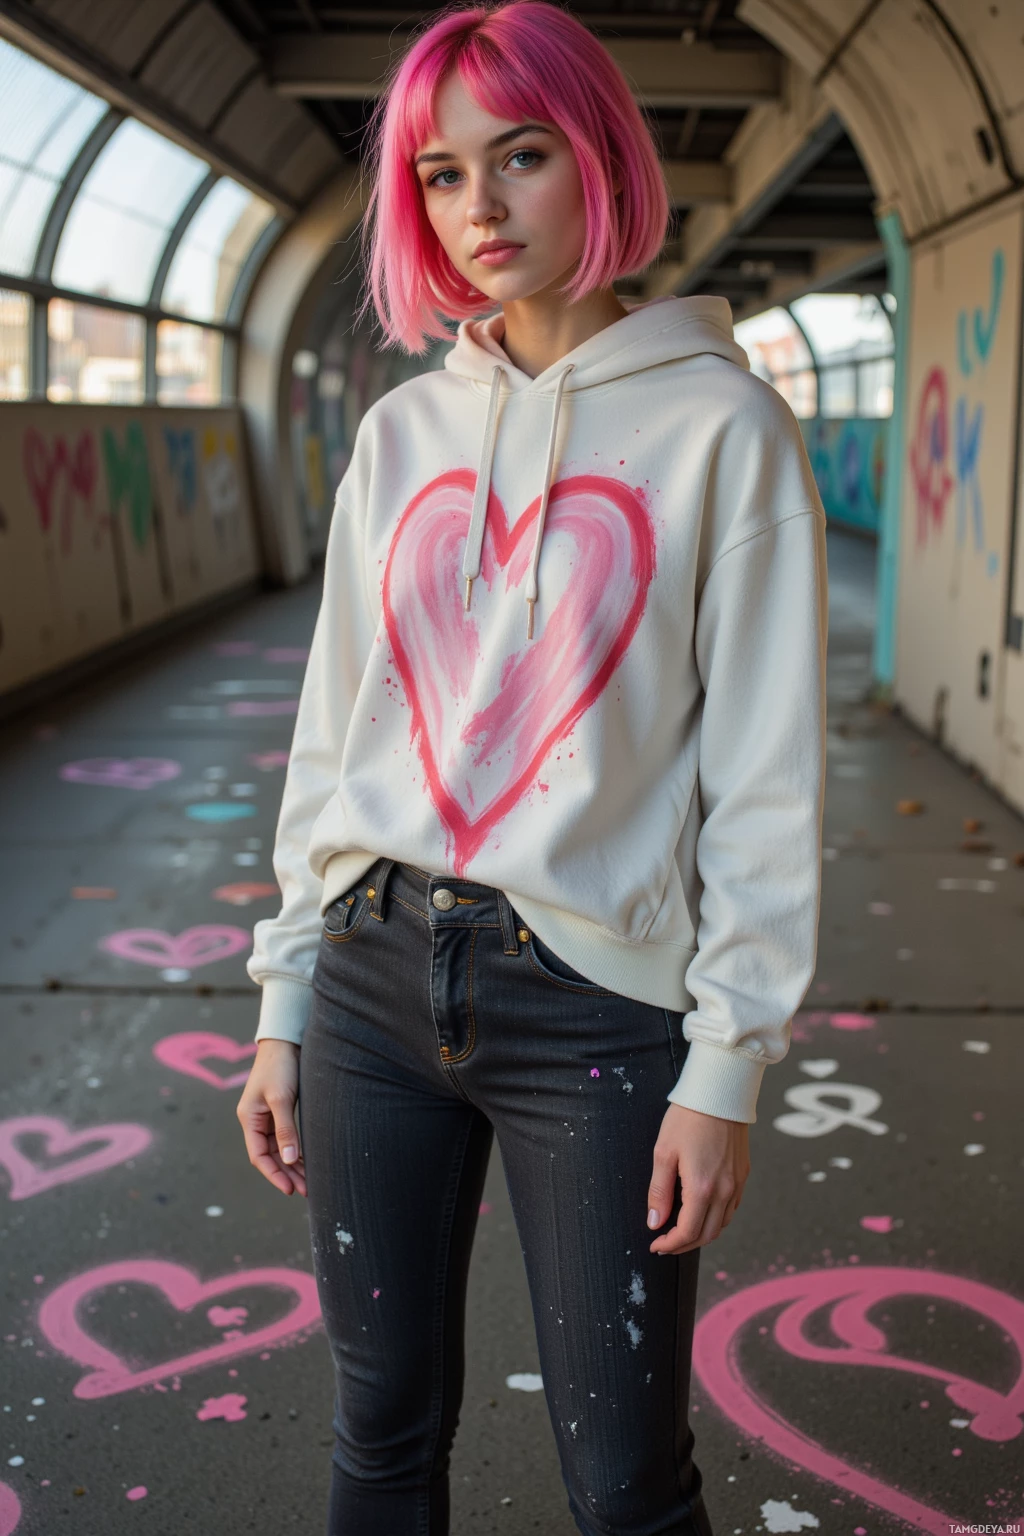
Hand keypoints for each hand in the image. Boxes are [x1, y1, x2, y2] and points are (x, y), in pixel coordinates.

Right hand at [236, 1039, 306, 1197]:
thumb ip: (285, 1130)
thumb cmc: (280, 1066)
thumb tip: (289, 1160)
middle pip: (270, 1155)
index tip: (290, 1190)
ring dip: (293, 1163)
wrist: (286, 1039)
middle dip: (287, 1173)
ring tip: (311, 1180)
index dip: (274, 1174)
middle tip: (307, 1190)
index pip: (259, 1156)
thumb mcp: (281, 1098)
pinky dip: (296, 1148)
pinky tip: (308, 1159)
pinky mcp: (280, 1109)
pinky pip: (286, 1136)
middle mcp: (256, 1120)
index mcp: (249, 1118)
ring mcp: (267, 1115)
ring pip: (279, 1147)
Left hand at [646, 1103, 749, 1253]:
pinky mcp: (743, 1174)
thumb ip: (659, 1192)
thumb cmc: (688, 1118)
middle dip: (684, 1245)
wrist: (720, 1093)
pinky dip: (716, 1219)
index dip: (669, 1245)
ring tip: (681, 1230)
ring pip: (722, 1224)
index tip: (655, 1245)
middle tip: (665, 1242)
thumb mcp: (664, 1153)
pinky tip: (702, 1212)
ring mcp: (737, 1183)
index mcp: (702, 1188)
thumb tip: (655, 1222)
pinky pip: (732, 1208)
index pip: (687, 1233)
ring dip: (701, 1234)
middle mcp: (724, 1191)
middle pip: (706, 1235)